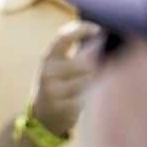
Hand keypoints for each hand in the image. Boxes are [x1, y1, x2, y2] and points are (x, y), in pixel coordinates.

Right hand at [31, 20, 100, 136]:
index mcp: (48, 58)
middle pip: (84, 64)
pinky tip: (85, 102)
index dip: (81, 30)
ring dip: (94, 84)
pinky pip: (87, 99)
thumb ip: (76, 53)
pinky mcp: (62, 108)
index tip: (98, 28)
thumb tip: (103, 39)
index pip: (63, 38)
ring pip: (88, 82)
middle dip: (97, 66)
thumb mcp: (60, 67)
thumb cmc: (60, 85)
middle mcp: (48, 73)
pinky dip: (90, 99)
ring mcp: (53, 92)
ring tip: (89, 87)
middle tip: (102, 67)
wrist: (43, 118)